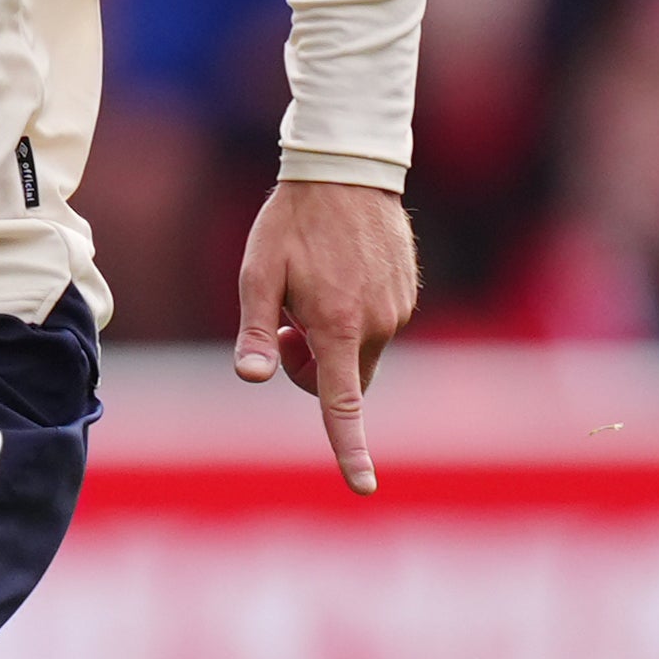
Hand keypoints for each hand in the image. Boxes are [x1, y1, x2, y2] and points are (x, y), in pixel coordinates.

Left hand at [231, 179, 419, 495]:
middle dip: (312, 369)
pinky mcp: (407, 295)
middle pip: (343, 382)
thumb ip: (256, 330)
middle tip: (286, 323)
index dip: (350, 450)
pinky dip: (353, 316)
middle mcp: (376, 325)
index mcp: (337, 327)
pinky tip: (339, 271)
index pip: (342, 405)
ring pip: (359, 353)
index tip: (363, 487)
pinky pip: (377, 326)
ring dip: (333, 338)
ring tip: (314, 284)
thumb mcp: (258, 273)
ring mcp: (398, 310)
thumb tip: (251, 378)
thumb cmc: (291, 223)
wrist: (346, 171)